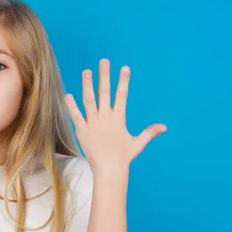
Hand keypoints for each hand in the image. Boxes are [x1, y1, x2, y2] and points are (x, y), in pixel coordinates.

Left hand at [64, 58, 166, 177]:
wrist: (110, 170)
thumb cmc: (123, 157)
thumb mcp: (137, 143)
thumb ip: (149, 132)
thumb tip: (164, 127)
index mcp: (119, 118)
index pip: (122, 95)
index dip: (123, 80)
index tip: (125, 67)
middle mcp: (106, 117)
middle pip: (105, 92)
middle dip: (105, 76)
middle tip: (104, 61)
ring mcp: (94, 123)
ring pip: (89, 100)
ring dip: (87, 85)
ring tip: (86, 71)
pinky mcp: (82, 131)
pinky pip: (76, 116)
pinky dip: (71, 106)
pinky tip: (67, 95)